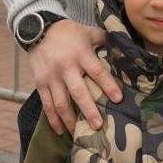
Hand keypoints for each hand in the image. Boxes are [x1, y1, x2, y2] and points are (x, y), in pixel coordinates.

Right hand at [28, 19, 121, 134]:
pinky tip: (60, 130)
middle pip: (78, 92)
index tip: (118, 99)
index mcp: (81, 54)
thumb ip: (105, 41)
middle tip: (99, 126)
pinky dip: (53, 119)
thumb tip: (124, 48)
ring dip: (70, 120)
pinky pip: (47, 104)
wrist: (39, 29)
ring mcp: (51, 77)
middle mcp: (66, 67)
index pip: (97, 72)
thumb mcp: (88, 32)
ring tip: (78, 134)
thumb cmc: (69, 33)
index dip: (108, 85)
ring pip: (61, 102)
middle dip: (89, 110)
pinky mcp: (40, 83)